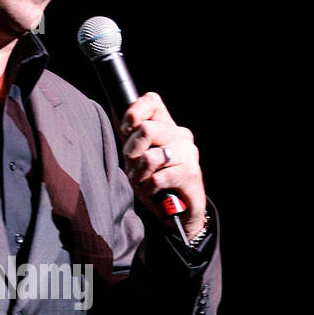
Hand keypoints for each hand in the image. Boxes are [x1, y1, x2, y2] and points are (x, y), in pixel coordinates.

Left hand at [119, 92, 207, 238]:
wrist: (180, 213)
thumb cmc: (156, 184)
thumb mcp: (137, 158)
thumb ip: (131, 138)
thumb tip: (124, 120)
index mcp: (168, 126)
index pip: (151, 101)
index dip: (133, 114)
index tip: (127, 132)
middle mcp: (181, 136)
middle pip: (146, 129)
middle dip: (132, 153)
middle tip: (136, 169)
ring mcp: (188, 153)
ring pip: (150, 156)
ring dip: (140, 175)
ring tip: (145, 182)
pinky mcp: (190, 173)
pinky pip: (156, 178)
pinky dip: (149, 189)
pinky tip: (155, 192)